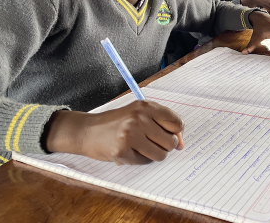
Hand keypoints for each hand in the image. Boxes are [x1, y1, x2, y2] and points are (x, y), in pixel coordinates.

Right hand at [44, 101, 183, 164]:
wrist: (87, 130)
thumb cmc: (117, 122)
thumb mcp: (139, 114)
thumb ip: (162, 124)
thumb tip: (182, 144)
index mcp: (146, 106)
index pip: (177, 123)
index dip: (177, 132)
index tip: (169, 135)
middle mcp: (139, 119)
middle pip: (171, 141)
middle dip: (165, 146)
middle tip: (152, 142)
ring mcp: (130, 135)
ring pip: (161, 154)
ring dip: (154, 154)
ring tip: (141, 147)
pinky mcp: (122, 151)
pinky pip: (145, 162)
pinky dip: (140, 160)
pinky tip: (130, 151)